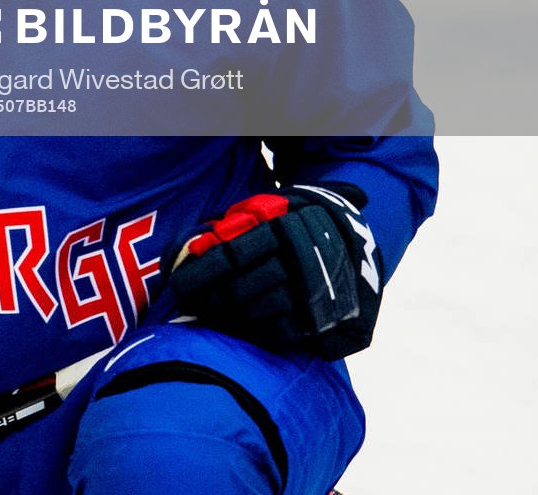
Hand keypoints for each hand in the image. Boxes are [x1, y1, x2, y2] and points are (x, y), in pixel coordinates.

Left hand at [164, 182, 382, 358]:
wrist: (359, 241)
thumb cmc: (298, 221)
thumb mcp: (273, 207)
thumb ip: (236, 224)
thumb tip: (192, 247)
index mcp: (284, 229)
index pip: (232, 256)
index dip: (201, 273)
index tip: (178, 285)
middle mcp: (298, 262)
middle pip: (240, 288)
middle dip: (210, 298)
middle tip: (193, 303)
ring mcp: (312, 293)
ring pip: (256, 311)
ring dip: (229, 315)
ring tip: (212, 313)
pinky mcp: (322, 318)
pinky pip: (278, 330)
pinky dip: (255, 328)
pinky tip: (242, 322)